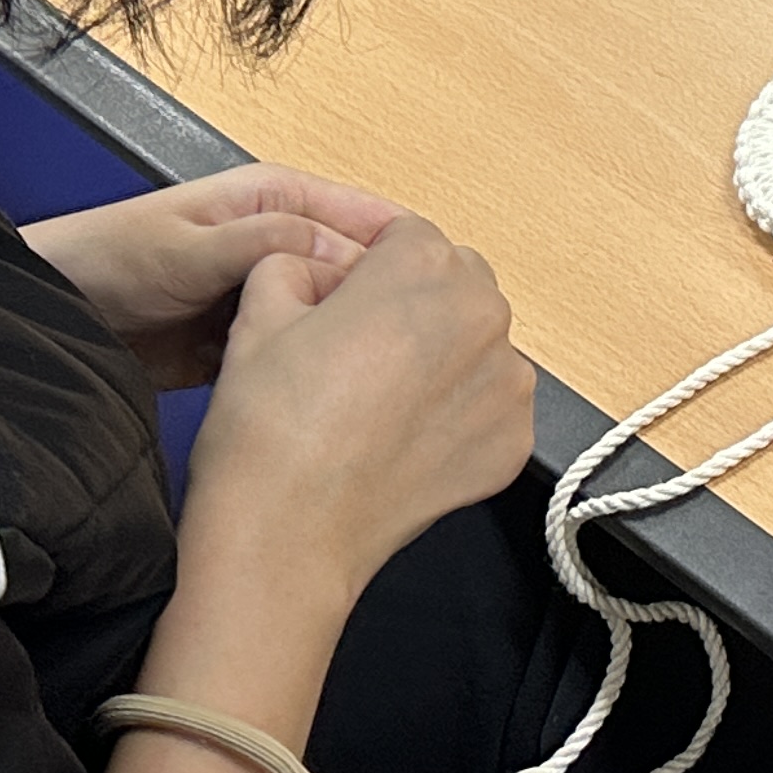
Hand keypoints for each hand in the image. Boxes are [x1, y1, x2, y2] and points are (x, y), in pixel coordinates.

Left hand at [24, 165, 406, 390]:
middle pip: (359, 272)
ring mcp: (267, 293)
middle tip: (411, 353)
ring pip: (332, 317)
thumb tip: (343, 249)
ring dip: (347, 346)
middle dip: (383, 307)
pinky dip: (309, 371)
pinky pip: (296, 353)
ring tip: (375, 380)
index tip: (435, 298)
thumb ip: (265, 240)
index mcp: (277, 199)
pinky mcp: (249, 339)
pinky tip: (326, 396)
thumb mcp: (187, 247)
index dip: (406, 255)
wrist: (49, 318)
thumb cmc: (104, 261)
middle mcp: (282, 242)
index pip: (368, 217)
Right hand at [178, 213, 533, 603]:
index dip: (365, 269)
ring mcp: (507, 381)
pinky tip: (403, 439)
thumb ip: (294, 264)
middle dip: (413, 305)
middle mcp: (482, 314)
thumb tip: (315, 268)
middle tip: (357, 354)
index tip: (342, 303)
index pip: (406, 237)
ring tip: (377, 403)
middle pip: (453, 284)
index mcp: (423, 266)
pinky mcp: (514, 438)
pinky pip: (490, 404)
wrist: (287, 535)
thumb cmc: (269, 431)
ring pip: (476, 344)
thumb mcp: (258, 314)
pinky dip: (457, 414)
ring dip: (441, 359)